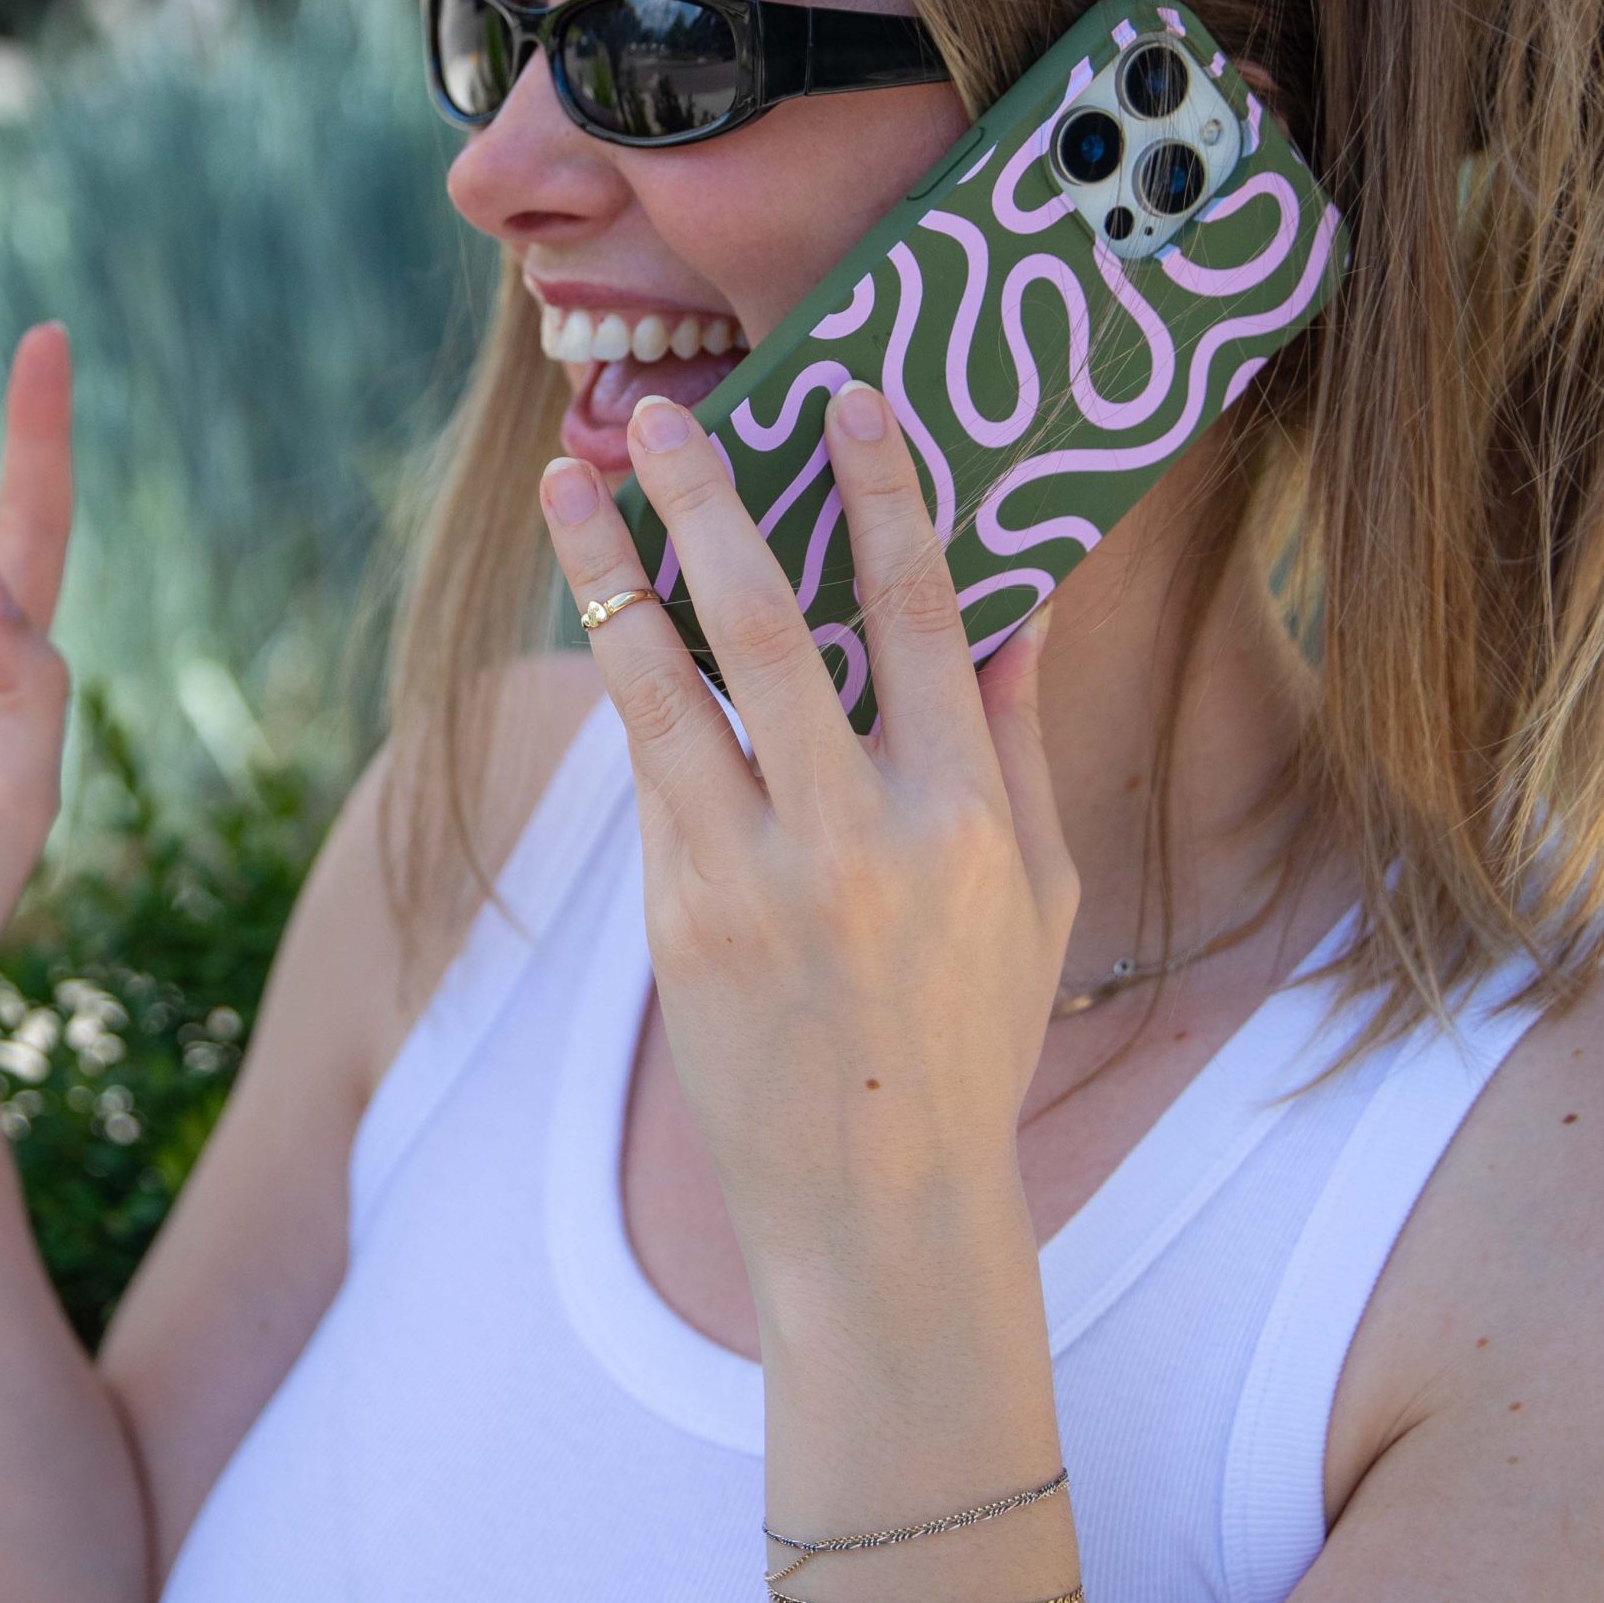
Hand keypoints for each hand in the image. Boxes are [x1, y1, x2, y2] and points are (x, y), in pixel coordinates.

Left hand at [537, 379, 1075, 1300]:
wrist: (876, 1203)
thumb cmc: (970, 1033)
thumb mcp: (1036, 892)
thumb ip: (1011, 741)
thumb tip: (1012, 599)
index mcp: (965, 819)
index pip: (922, 616)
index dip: (885, 496)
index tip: (850, 399)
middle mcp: (857, 840)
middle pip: (770, 627)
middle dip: (713, 502)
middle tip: (665, 412)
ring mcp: (754, 882)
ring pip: (666, 687)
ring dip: (610, 569)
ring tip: (567, 477)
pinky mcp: (679, 919)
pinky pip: (652, 770)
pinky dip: (629, 677)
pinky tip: (605, 604)